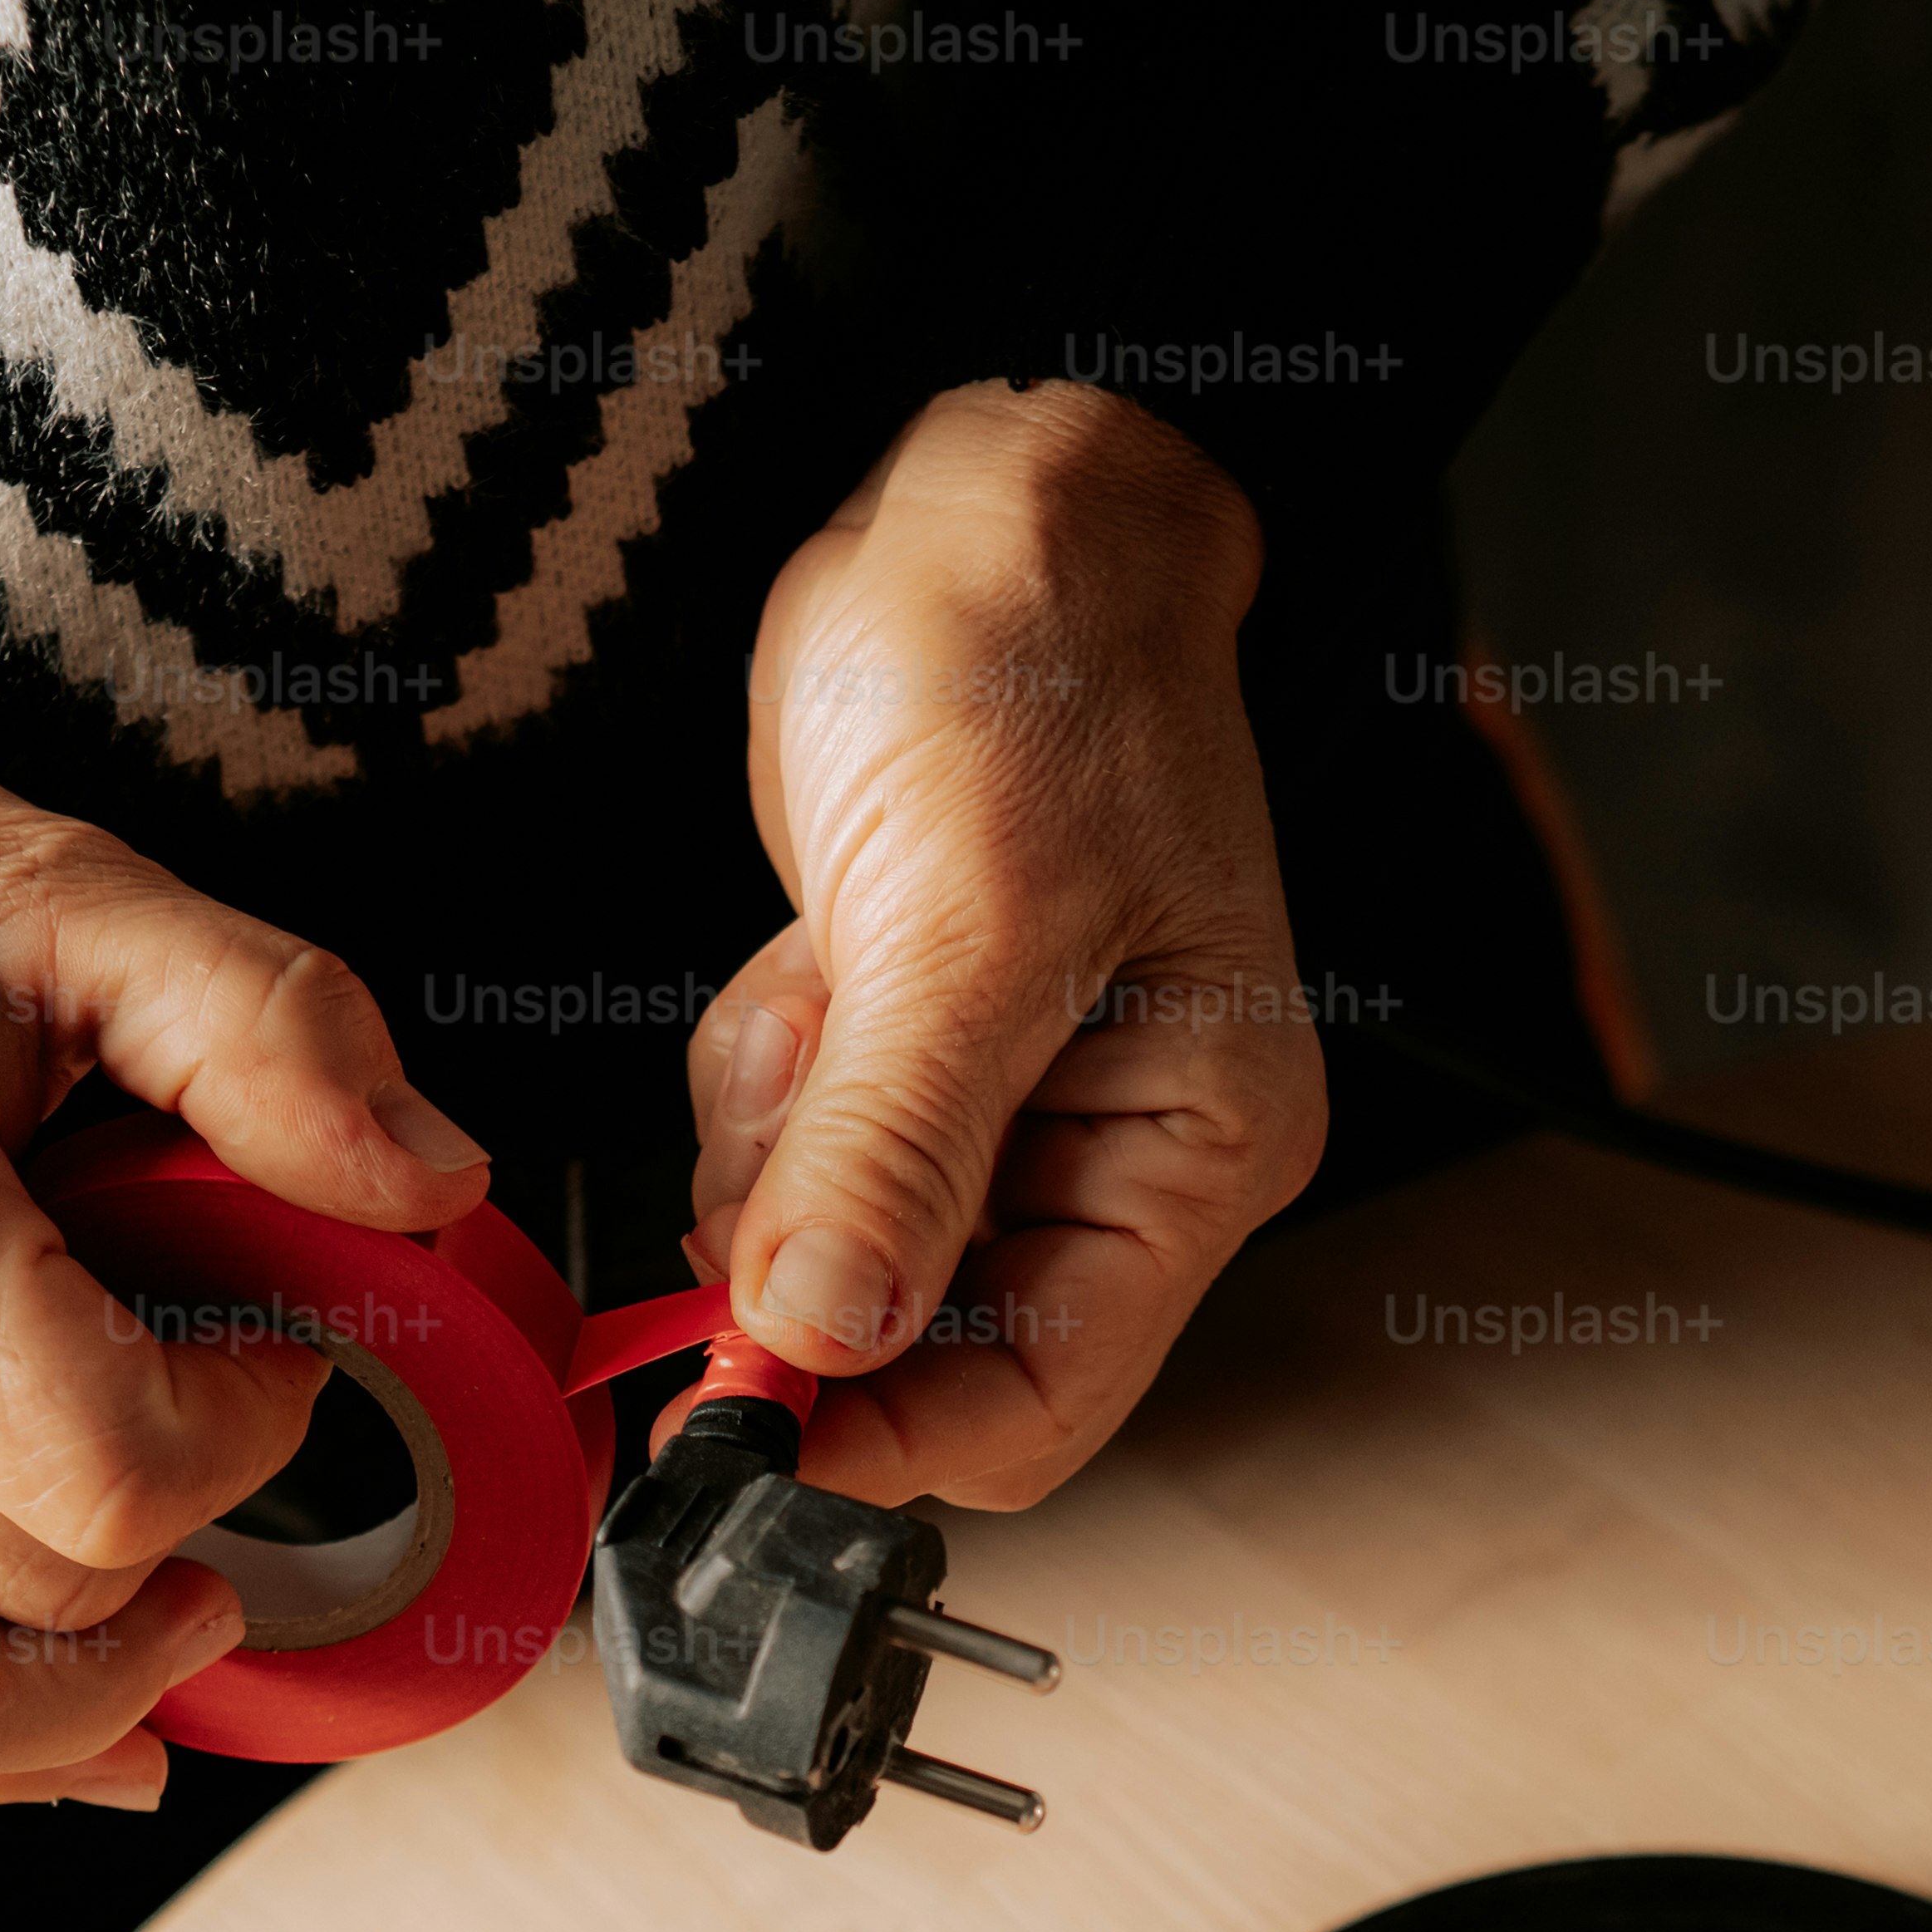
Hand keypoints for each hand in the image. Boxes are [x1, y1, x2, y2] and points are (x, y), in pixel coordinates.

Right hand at [0, 694, 491, 1810]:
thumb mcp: (52, 886)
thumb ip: (263, 1032)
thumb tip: (431, 1182)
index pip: (114, 1468)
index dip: (251, 1426)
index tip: (279, 1333)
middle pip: (54, 1584)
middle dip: (195, 1508)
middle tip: (226, 1381)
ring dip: (109, 1663)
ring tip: (200, 1588)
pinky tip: (105, 1719)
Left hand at [685, 382, 1328, 1509]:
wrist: (1001, 501)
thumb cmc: (1045, 660)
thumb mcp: (968, 922)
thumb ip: (891, 1152)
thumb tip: (823, 1340)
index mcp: (1197, 1149)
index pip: (1035, 1403)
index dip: (878, 1431)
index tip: (733, 1406)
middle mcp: (1114, 1154)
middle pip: (914, 1339)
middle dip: (809, 1244)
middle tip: (787, 1095)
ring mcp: (1004, 1106)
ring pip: (824, 1249)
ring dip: (772, 1139)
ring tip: (820, 980)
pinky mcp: (907, 1047)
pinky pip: (788, 1145)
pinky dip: (757, 1074)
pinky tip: (806, 958)